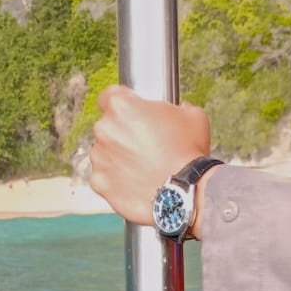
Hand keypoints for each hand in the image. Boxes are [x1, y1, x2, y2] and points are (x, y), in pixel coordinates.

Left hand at [88, 85, 211, 228]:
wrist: (184, 194)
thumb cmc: (188, 153)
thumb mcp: (192, 116)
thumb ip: (175, 108)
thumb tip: (177, 110)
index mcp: (122, 106)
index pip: (109, 97)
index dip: (122, 105)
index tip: (132, 114)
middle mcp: (104, 129)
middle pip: (108, 126)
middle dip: (122, 133)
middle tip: (145, 145)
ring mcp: (99, 157)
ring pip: (104, 152)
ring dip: (118, 157)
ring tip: (142, 167)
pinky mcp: (99, 182)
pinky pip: (104, 177)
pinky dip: (115, 179)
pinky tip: (135, 182)